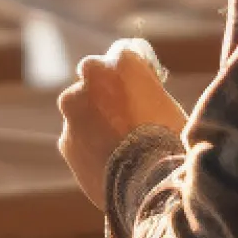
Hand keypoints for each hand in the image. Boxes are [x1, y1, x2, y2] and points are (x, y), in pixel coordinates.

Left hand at [57, 39, 188, 205]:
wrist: (151, 184)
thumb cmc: (171, 142)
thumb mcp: (168, 105)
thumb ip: (145, 91)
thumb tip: (139, 97)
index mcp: (122, 61)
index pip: (123, 53)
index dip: (134, 72)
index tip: (142, 86)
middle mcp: (91, 77)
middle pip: (95, 77)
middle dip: (106, 92)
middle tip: (128, 116)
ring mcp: (73, 110)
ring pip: (82, 111)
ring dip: (94, 121)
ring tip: (121, 147)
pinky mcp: (66, 141)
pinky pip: (78, 140)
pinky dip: (89, 147)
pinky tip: (110, 163)